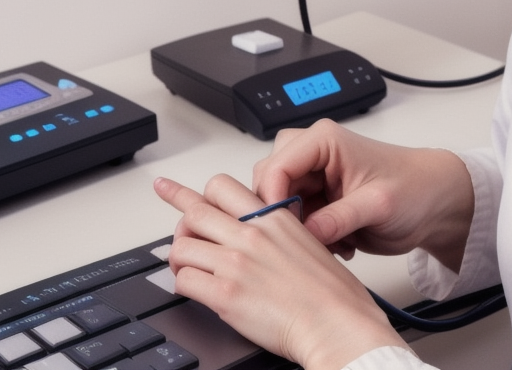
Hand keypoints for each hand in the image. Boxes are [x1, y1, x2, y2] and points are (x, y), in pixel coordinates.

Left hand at [154, 174, 407, 369]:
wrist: (337, 323)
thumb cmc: (332, 292)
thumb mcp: (308, 243)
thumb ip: (277, 232)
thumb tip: (254, 234)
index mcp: (273, 218)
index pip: (221, 188)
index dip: (195, 192)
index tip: (176, 189)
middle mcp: (251, 234)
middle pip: (194, 212)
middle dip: (178, 220)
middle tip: (174, 224)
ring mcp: (236, 263)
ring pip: (182, 246)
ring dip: (179, 258)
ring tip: (186, 267)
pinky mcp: (226, 295)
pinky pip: (185, 281)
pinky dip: (184, 285)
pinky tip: (195, 290)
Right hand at [253, 120, 473, 270]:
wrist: (435, 204)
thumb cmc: (415, 189)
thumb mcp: (379, 204)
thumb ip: (340, 217)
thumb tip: (306, 233)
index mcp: (324, 141)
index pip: (276, 166)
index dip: (272, 199)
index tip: (281, 228)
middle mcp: (313, 156)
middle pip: (268, 184)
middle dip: (283, 216)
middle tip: (306, 239)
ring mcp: (314, 181)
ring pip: (278, 207)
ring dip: (298, 230)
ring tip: (333, 242)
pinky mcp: (318, 203)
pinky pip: (295, 222)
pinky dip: (310, 239)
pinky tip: (340, 245)